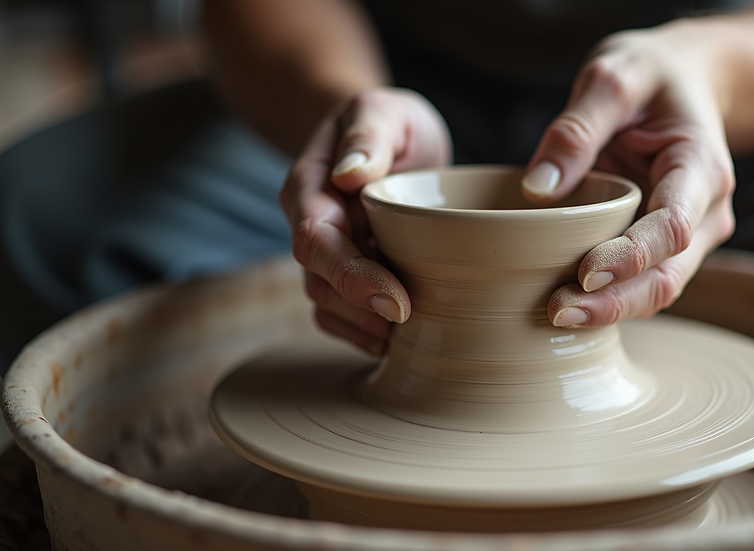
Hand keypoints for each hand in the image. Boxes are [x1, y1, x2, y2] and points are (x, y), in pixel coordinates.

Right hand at [279, 88, 450, 353]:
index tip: (396, 300)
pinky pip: (341, 316)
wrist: (383, 137)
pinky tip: (395, 340)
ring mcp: (327, 255)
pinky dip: (363, 332)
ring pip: (328, 305)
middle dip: (360, 310)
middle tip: (407, 322)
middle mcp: (310, 226)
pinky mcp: (346, 274)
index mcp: (309, 188)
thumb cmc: (385, 122)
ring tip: (405, 337)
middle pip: (319, 282)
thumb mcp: (382, 110)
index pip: (316, 240)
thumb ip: (369, 135)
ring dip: (362, 327)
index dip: (352, 276)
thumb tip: (350, 174)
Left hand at [522, 23, 735, 327]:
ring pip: (658, 289)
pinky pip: (643, 282)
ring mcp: (692, 233)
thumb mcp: (613, 77)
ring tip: (557, 315)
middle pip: (668, 275)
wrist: (686, 79)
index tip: (585, 271)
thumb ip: (577, 128)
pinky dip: (610, 298)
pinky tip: (570, 304)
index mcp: (702, 166)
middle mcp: (707, 210)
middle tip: (557, 311)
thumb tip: (537, 188)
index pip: (671, 225)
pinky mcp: (667, 245)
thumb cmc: (650, 75)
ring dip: (611, 309)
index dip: (631, 255)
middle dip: (615, 302)